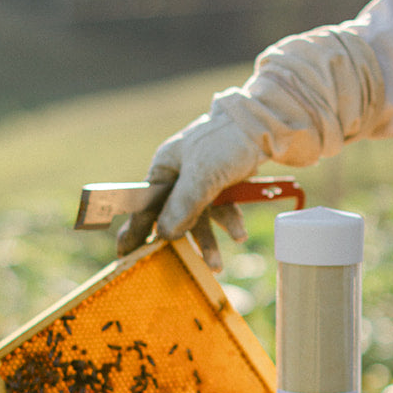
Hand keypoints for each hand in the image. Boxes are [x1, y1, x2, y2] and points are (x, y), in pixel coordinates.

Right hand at [116, 109, 263, 269]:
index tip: (125, 254)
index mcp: (165, 167)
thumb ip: (183, 205)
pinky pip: (222, 209)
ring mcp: (203, 179)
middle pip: (174, 215)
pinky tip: (239, 235)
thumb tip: (164, 233)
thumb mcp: (202, 175)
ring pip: (200, 216)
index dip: (135, 230)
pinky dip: (230, 222)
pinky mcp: (225, 183)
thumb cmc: (226, 142)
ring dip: (208, 240)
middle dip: (180, 242)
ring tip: (217, 265)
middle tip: (175, 268)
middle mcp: (181, 174)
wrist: (267, 123)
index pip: (144, 204)